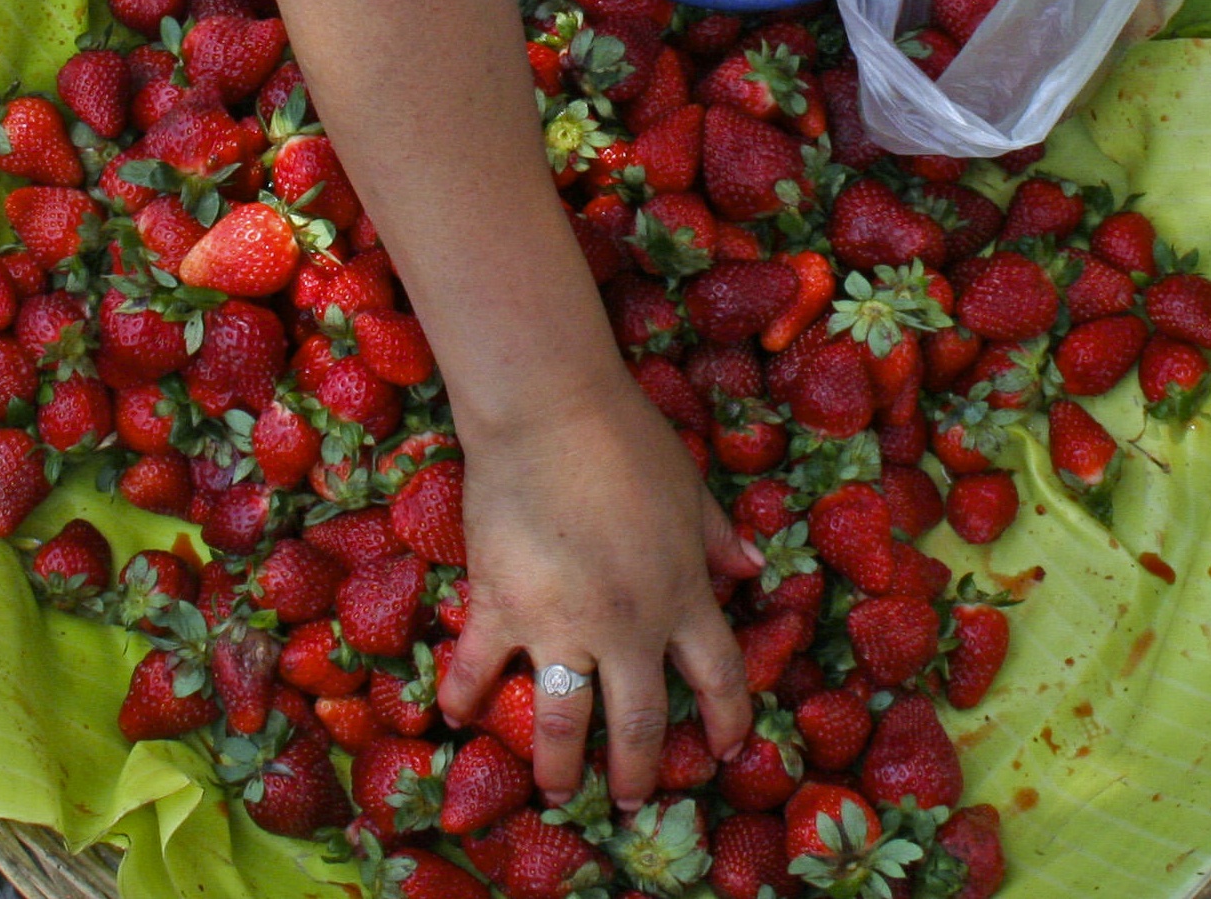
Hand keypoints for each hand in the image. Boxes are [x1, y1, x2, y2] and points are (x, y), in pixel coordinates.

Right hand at [438, 376, 759, 810]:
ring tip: (556, 791)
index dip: (728, 720)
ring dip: (559, 767)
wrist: (550, 410)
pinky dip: (465, 698)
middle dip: (637, 772)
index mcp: (682, 595)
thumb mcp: (691, 487)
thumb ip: (718, 536)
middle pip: (640, 723)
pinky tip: (458, 720)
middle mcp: (627, 626)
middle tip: (629, 800)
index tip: (727, 750)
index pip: (718, 677)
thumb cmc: (628, 438)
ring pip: (563, 722)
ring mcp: (561, 624)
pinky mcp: (501, 607)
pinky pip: (479, 668)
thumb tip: (753, 569)